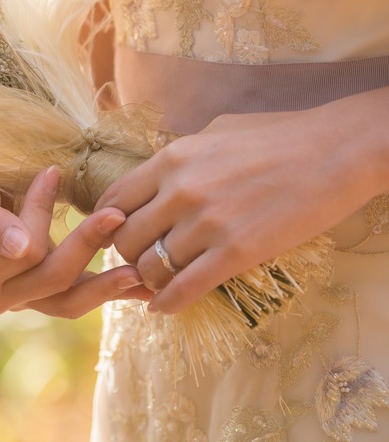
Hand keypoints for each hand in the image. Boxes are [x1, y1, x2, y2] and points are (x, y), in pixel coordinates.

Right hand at [0, 166, 152, 317]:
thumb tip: (20, 249)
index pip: (20, 253)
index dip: (38, 214)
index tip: (51, 172)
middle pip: (50, 279)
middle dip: (86, 244)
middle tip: (118, 214)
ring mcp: (18, 302)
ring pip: (68, 302)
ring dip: (107, 286)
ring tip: (143, 272)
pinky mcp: (39, 296)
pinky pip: (75, 299)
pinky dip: (107, 292)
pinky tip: (140, 286)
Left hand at [96, 88, 388, 314]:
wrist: (335, 152)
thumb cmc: (278, 136)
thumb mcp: (214, 133)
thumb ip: (180, 156)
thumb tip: (158, 170)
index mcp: (170, 160)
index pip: (112, 200)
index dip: (106, 223)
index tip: (113, 234)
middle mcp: (180, 191)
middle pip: (126, 238)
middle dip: (127, 255)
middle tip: (138, 261)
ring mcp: (207, 223)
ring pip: (151, 267)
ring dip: (149, 280)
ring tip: (155, 282)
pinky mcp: (237, 253)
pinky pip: (185, 287)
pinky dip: (168, 302)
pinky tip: (162, 308)